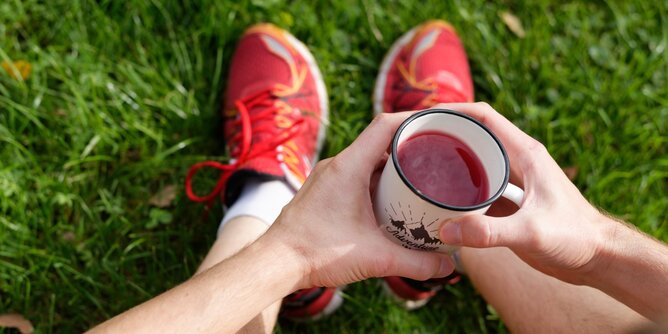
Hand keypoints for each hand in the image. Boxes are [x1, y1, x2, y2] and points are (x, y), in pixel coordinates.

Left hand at [265, 112, 454, 288]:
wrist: (275, 263)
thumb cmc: (316, 253)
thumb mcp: (374, 258)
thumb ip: (416, 263)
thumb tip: (449, 265)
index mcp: (349, 167)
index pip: (386, 125)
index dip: (416, 119)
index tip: (441, 123)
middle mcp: (338, 165)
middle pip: (381, 140)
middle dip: (412, 144)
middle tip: (442, 155)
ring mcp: (330, 177)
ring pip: (369, 159)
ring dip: (395, 165)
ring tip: (425, 177)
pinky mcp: (326, 191)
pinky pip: (358, 174)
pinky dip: (379, 180)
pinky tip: (395, 200)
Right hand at [434, 102, 611, 284]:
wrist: (596, 258)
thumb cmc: (575, 237)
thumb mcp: (532, 231)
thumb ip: (490, 232)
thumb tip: (446, 229)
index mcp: (524, 153)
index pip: (484, 116)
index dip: (453, 110)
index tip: (423, 116)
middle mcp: (515, 162)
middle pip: (473, 136)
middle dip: (442, 134)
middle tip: (410, 143)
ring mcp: (511, 182)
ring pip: (472, 162)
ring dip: (447, 162)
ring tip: (416, 168)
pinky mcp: (508, 203)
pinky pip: (475, 188)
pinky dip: (455, 190)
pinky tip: (437, 201)